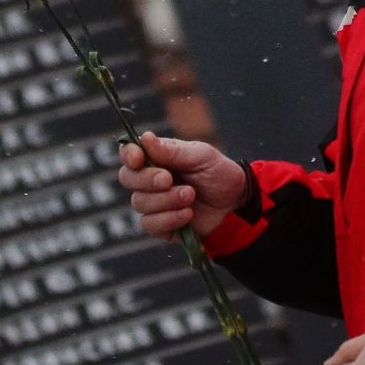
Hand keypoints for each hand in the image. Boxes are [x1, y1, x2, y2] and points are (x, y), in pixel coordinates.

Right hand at [116, 131, 245, 239]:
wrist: (237, 204)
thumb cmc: (219, 173)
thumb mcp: (201, 156)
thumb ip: (173, 151)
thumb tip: (144, 138)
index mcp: (157, 158)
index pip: (130, 154)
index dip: (129, 155)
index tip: (139, 158)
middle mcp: (150, 180)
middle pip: (128, 178)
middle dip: (147, 179)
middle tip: (169, 179)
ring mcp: (155, 203)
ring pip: (139, 202)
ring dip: (165, 200)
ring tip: (190, 195)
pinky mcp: (162, 226)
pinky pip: (151, 224)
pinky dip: (169, 218)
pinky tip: (187, 214)